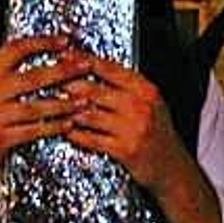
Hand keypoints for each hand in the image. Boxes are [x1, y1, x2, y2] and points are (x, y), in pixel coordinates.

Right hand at [0, 37, 84, 182]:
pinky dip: (53, 126)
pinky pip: (33, 130)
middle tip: (84, 65)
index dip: (42, 42)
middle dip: (62, 70)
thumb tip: (36, 53)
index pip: (15, 49)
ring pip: (35, 106)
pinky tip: (69, 123)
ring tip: (84, 100)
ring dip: (63, 103)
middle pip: (31, 76)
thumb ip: (3, 73)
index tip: (64, 40)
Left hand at [64, 53, 188, 194]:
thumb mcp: (150, 101)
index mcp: (145, 88)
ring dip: (69, 111)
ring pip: (90, 114)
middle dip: (69, 84)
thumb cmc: (158, 132)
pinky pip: (92, 139)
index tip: (66, 55)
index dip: (84, 60)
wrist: (172, 167)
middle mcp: (139, 106)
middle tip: (51, 80)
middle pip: (95, 90)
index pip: (109, 68)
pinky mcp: (124, 150)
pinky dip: (76, 134)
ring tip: (53, 105)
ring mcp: (132, 128)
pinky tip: (66, 130)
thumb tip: (94, 68)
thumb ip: (126, 86)